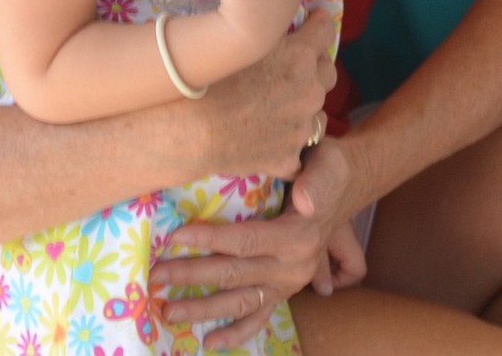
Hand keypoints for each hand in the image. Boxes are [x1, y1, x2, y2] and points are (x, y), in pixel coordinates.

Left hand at [150, 135, 355, 350]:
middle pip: (234, 274)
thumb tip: (305, 201)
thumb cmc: (328, 167)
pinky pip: (259, 318)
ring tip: (168, 311)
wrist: (346, 184)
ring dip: (203, 309)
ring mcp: (289, 283)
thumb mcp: (327, 164)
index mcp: (299, 236)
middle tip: (155, 276)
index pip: (244, 241)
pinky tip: (208, 342)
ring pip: (241, 302)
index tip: (174, 237)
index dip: (208, 240)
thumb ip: (316, 182)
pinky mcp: (284, 290)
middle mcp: (294, 267)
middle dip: (192, 276)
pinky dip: (235, 333)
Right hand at [202, 10, 336, 180]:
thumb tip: (271, 24)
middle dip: (314, 69)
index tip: (314, 23)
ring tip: (274, 111)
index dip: (318, 25)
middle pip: (327, 73)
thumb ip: (267, 33)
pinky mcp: (289, 157)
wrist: (189, 130)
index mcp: (299, 57)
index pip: (325, 32)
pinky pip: (296, 151)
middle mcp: (309, 91)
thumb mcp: (240, 42)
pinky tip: (265, 142)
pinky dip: (284, 146)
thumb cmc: (206, 78)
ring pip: (316, 115)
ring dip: (302, 110)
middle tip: (290, 70)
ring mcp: (302, 128)